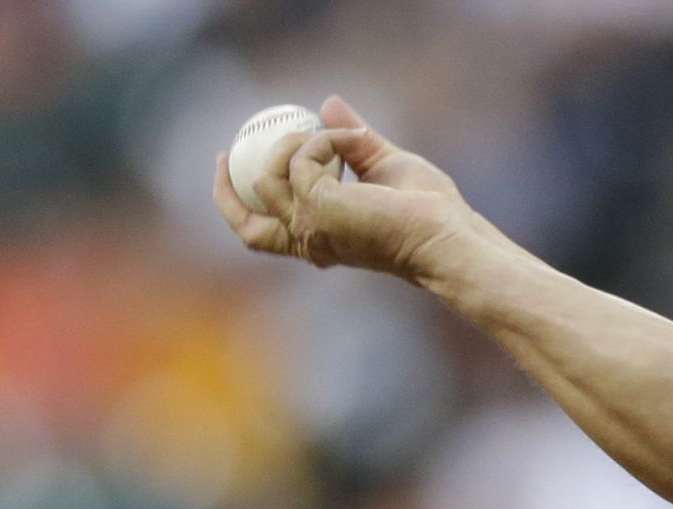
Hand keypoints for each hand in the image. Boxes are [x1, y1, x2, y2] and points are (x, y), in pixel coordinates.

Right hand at [212, 94, 476, 282]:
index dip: (239, 201)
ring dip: (292, 144)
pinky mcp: (317, 206)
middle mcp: (310, 240)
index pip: (264, 232)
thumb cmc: (428, 212)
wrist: (447, 234)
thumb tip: (327, 104)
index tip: (232, 163)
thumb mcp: (384, 165)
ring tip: (335, 134)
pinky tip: (355, 139)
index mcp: (321, 239)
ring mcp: (310, 226)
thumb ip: (353, 140)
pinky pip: (300, 157)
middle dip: (226, 188)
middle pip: (245, 226)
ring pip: (265, 179)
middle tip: (229, 148)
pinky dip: (323, 139)